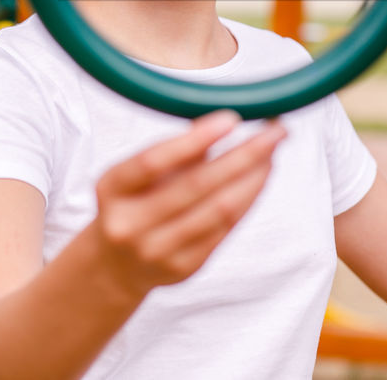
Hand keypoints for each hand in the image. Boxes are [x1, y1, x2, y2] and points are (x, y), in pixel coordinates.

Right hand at [89, 109, 286, 299]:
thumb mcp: (137, 173)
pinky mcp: (184, 268)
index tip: (231, 119)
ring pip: (219, 209)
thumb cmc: (134, 203)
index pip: (153, 161)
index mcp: (112, 189)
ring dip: (254, 178)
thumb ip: (177, 148)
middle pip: (196, 185)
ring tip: (273, 153)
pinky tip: (260, 179)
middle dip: (243, 155)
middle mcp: (129, 223)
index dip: (194, 139)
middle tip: (274, 132)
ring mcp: (157, 250)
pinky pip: (226, 229)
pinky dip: (248, 200)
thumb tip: (225, 118)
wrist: (117, 265)